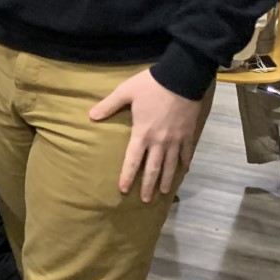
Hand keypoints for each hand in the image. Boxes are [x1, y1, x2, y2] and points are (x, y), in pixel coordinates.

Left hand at [89, 69, 202, 202]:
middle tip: (145, 200)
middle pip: (153, 168)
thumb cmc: (151, 85)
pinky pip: (186, 153)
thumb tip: (91, 116)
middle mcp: (159, 141)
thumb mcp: (125, 92)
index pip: (133, 160)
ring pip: (170, 165)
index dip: (127, 175)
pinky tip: (183, 170)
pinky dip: (184, 163)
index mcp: (142, 133)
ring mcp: (175, 140)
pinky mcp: (188, 134)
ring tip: (164, 192)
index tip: (123, 189)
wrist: (181, 79)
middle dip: (148, 185)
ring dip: (166, 180)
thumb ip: (108, 105)